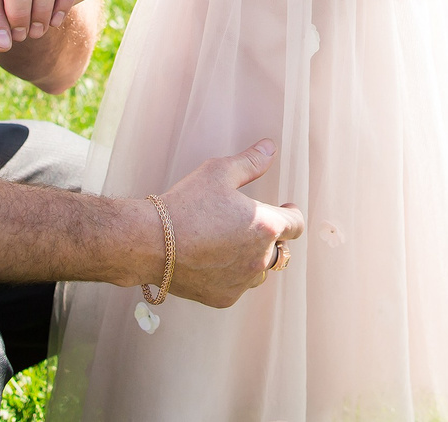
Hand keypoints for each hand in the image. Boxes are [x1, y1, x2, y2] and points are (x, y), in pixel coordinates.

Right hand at [158, 139, 304, 307]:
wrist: (151, 243)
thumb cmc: (186, 205)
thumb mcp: (219, 172)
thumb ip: (250, 162)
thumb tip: (270, 148)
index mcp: (266, 226)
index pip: (296, 225)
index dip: (292, 215)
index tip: (286, 210)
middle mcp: (260, 258)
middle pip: (280, 250)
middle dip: (271, 238)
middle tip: (252, 227)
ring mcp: (243, 281)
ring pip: (259, 272)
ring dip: (253, 260)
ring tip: (232, 245)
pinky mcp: (225, 298)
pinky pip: (237, 287)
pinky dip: (231, 276)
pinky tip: (213, 262)